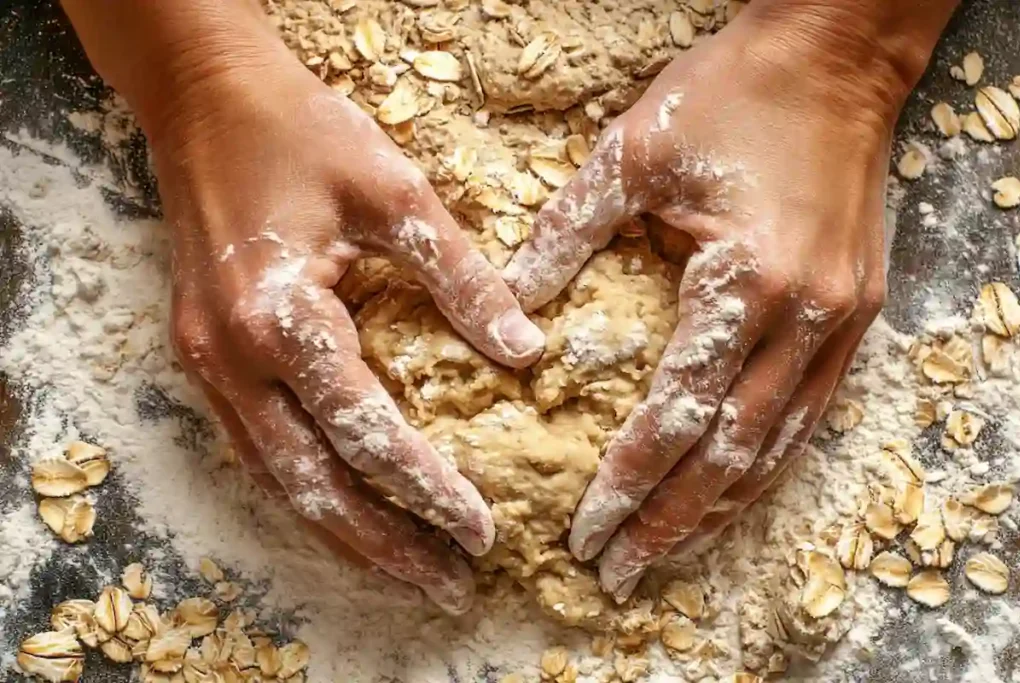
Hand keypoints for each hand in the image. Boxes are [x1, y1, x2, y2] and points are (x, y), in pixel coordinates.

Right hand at [147, 57, 542, 611]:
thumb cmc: (301, 130)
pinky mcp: (204, 357)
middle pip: (309, 484)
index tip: (482, 529)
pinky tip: (349, 508)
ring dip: (342, 529)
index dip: (427, 488)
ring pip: (276, 478)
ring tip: (406, 569)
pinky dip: (308, 487)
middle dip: (381, 543)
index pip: (364, 432)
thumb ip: (462, 277)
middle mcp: (229, 361)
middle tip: (447, 584)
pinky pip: (259, 447)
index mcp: (277, 318)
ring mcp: (205, 365)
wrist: (204, 97)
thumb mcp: (394, 191)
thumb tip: (528, 351)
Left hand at [503, 2, 946, 600]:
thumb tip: (513, 312)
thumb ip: (568, 234)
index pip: (676, 412)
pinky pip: (809, 415)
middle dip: (670, 523)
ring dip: (720, 510)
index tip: (584, 533)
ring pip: (778, 448)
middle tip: (619, 577)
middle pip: (731, 453)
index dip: (627, 482)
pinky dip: (764, 465)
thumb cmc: (732, 92)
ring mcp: (841, 321)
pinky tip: (730, 494)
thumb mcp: (633, 153)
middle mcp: (805, 318)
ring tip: (668, 557)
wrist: (836, 54)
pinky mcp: (855, 313)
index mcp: (746, 281)